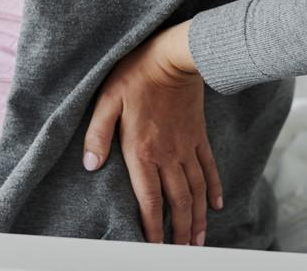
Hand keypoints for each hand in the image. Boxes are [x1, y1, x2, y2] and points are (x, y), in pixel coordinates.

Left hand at [82, 21, 222, 245]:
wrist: (175, 56)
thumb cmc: (136, 75)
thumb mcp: (107, 101)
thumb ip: (97, 135)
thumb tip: (90, 165)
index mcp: (142, 152)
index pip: (149, 200)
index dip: (152, 228)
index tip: (156, 249)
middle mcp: (168, 156)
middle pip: (178, 203)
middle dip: (179, 232)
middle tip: (181, 253)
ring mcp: (187, 147)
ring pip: (196, 191)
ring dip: (197, 219)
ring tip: (198, 241)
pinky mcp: (199, 135)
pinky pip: (209, 168)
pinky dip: (213, 189)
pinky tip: (216, 205)